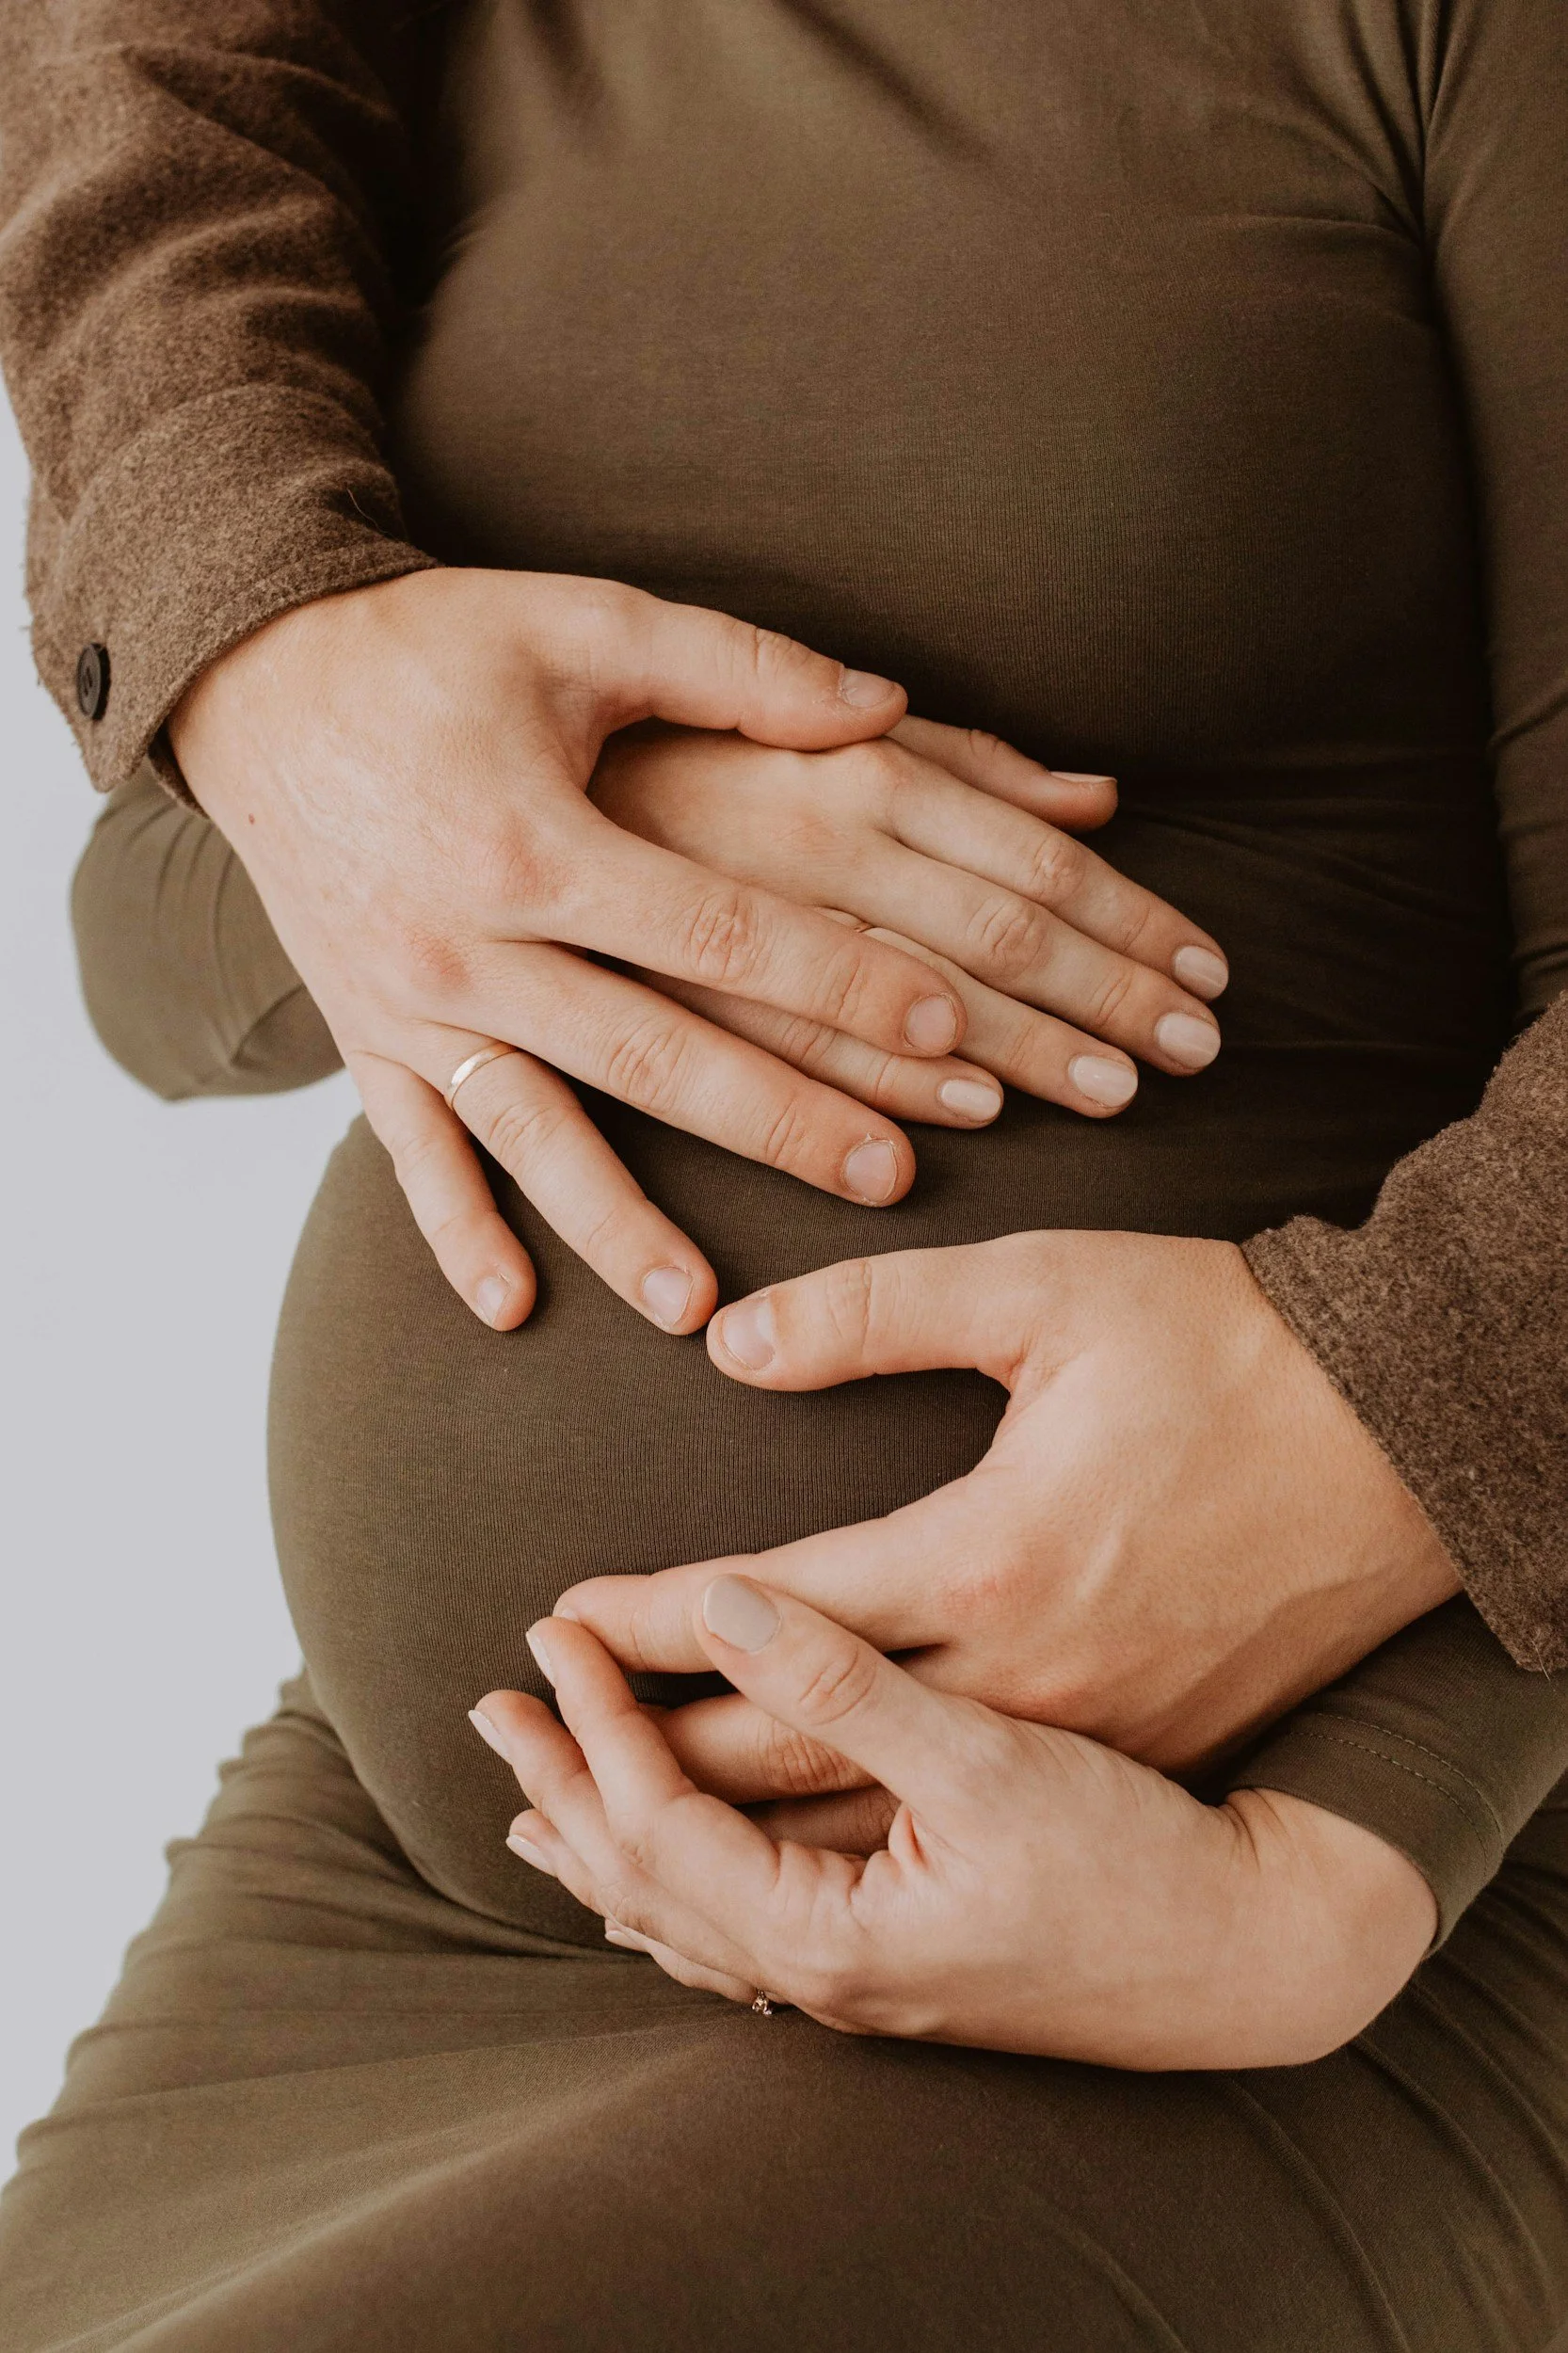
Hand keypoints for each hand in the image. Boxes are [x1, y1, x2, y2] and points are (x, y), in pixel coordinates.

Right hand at [172, 570, 1225, 1335]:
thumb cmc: (429, 646)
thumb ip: (737, 667)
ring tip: (702, 1309)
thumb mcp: (580, 621)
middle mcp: (467, 942)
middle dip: (779, 1123)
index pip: (721, 934)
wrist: (250, 682)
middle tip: (894, 1181)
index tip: (951, 1029)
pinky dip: (454, 1233)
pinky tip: (511, 1308)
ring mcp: (408, 1005)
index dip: (841, 982)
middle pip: (652, 1058)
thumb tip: (889, 703)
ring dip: (618, 1225)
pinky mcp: (362, 1038)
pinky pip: (410, 1152)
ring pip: (532, 1136)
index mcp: (534, 839)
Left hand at [471, 1578, 1436, 2067]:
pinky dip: (679, 1894)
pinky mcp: (898, 1967)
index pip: (660, 1813)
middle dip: (568, 1783)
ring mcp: (859, 1984)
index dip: (594, 1713)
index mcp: (835, 1923)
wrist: (1258, 1954)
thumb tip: (720, 1605)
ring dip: (607, 1846)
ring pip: (690, 1920)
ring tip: (538, 1800)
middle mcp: (828, 1974)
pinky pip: (743, 1938)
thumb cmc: (1143, 1853)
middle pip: (650, 1879)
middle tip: (492, 1705)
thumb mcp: (996, 1751)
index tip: (545, 1624)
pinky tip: (667, 1885)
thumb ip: (847, 1679)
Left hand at [557, 1233, 1460, 1780]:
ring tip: (617, 1830)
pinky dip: (850, 1859)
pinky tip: (789, 1865)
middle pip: (796, 1758)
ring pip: (876, 1826)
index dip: (643, 1626)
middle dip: (649, 1757)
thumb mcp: (1045, 1291)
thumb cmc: (1230, 1344)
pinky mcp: (1140, 1752)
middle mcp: (1031, 1679)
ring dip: (732, 1834)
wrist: (1416, 1439)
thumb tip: (726, 1347)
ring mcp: (1091, 1737)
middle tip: (538, 1749)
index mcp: (991, 1561)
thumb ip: (870, 1313)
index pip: (766, 1616)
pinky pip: (966, 1839)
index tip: (551, 1629)